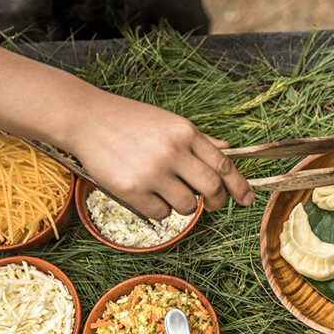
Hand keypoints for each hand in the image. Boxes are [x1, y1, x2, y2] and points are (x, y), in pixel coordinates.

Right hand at [68, 92, 252, 219]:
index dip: (239, 185)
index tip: (247, 198)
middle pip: (211, 188)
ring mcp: (152, 171)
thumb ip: (200, 140)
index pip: (223, 165)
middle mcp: (172, 151)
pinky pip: (161, 214)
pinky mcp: (132, 189)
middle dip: (218, 201)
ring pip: (187, 205)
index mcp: (186, 133)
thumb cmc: (131, 121)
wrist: (86, 119)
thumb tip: (228, 151)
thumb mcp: (170, 123)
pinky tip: (147, 193)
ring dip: (184, 205)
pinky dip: (159, 209)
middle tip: (213, 205)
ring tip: (167, 190)